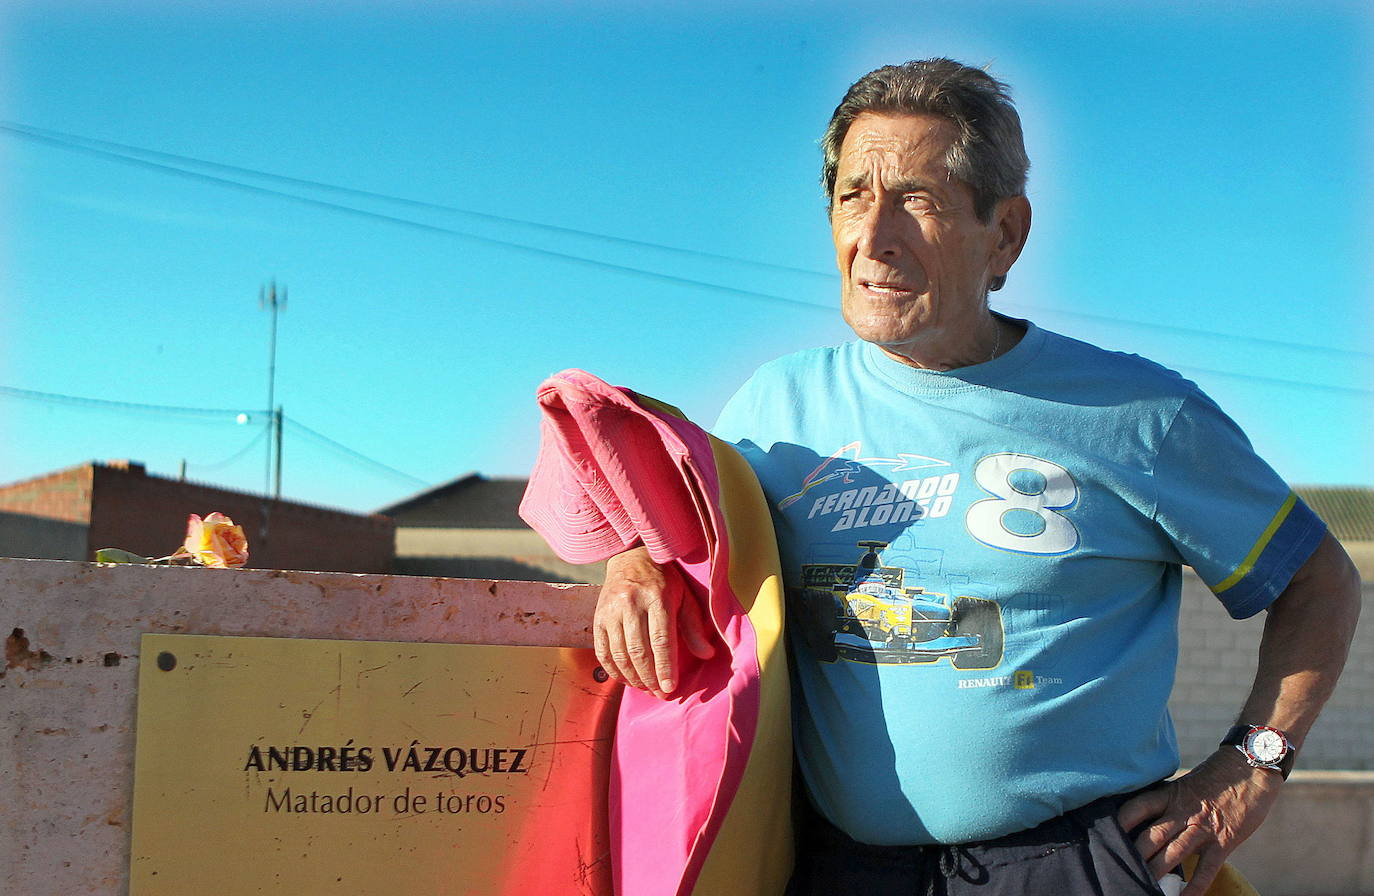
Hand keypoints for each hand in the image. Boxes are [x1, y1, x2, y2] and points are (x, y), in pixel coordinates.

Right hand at [593, 546, 714, 697]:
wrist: (631, 557)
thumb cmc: (665, 581)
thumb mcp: (684, 597)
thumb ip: (693, 627)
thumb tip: (707, 655)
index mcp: (657, 597)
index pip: (661, 640)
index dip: (665, 667)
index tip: (670, 688)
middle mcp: (631, 603)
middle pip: (639, 651)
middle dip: (650, 678)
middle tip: (660, 694)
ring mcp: (611, 611)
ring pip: (620, 654)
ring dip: (633, 678)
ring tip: (646, 689)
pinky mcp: (597, 617)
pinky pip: (603, 651)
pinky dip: (614, 671)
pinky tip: (627, 680)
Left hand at [1118, 748, 1282, 895]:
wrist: (1252, 769)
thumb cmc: (1215, 776)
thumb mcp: (1184, 783)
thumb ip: (1166, 800)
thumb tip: (1144, 814)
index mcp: (1170, 795)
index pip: (1137, 807)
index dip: (1120, 821)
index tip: (1105, 833)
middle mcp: (1182, 812)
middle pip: (1151, 835)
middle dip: (1135, 854)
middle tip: (1119, 867)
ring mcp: (1202, 828)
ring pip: (1173, 853)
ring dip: (1156, 871)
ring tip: (1142, 885)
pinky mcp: (1224, 842)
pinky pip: (1206, 868)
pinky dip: (1194, 886)